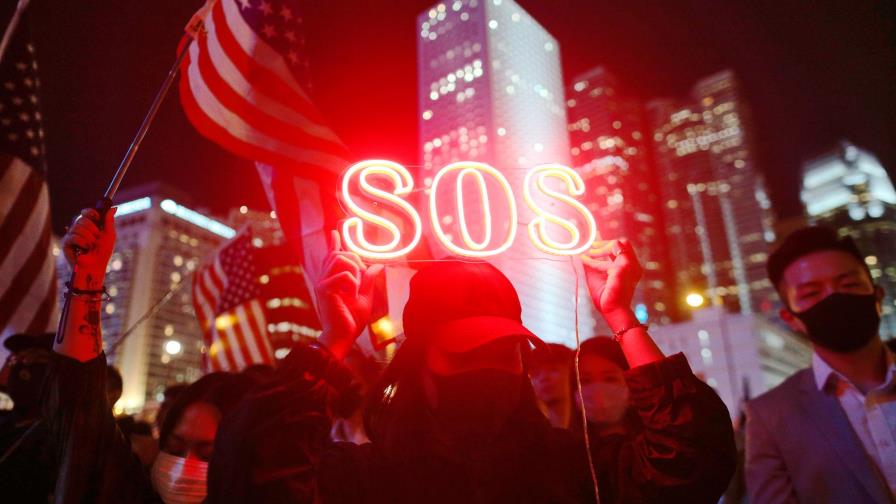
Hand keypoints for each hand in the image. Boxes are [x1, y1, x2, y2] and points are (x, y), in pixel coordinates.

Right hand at [62, 207, 116, 289]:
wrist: (96, 267)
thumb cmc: (103, 253)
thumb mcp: (109, 235)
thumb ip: (109, 221)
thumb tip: (114, 208)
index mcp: (89, 226)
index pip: (85, 212)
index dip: (90, 213)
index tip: (97, 217)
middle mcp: (79, 229)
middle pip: (82, 218)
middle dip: (93, 229)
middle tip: (96, 239)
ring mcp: (71, 235)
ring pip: (77, 227)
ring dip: (89, 238)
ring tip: (91, 247)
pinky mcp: (65, 243)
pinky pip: (73, 236)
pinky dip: (82, 243)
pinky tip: (85, 249)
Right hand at [315, 231, 382, 359]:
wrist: (343, 336)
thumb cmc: (351, 319)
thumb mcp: (364, 297)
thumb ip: (368, 281)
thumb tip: (377, 266)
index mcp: (331, 279)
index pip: (331, 256)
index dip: (334, 242)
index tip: (336, 231)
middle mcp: (323, 278)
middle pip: (338, 253)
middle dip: (355, 259)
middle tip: (362, 275)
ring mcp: (322, 282)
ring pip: (340, 259)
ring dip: (354, 270)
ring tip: (355, 286)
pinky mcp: (324, 289)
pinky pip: (344, 275)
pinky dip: (353, 284)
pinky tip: (351, 295)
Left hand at [581, 238, 641, 321]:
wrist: (612, 312)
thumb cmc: (606, 296)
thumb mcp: (598, 274)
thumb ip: (593, 261)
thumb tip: (583, 250)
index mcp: (631, 267)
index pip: (622, 247)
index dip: (606, 243)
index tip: (592, 244)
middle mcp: (633, 265)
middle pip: (623, 243)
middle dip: (604, 244)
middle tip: (589, 248)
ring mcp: (629, 267)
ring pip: (616, 245)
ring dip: (599, 249)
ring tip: (586, 254)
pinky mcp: (621, 271)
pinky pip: (605, 261)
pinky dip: (593, 261)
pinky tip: (584, 261)